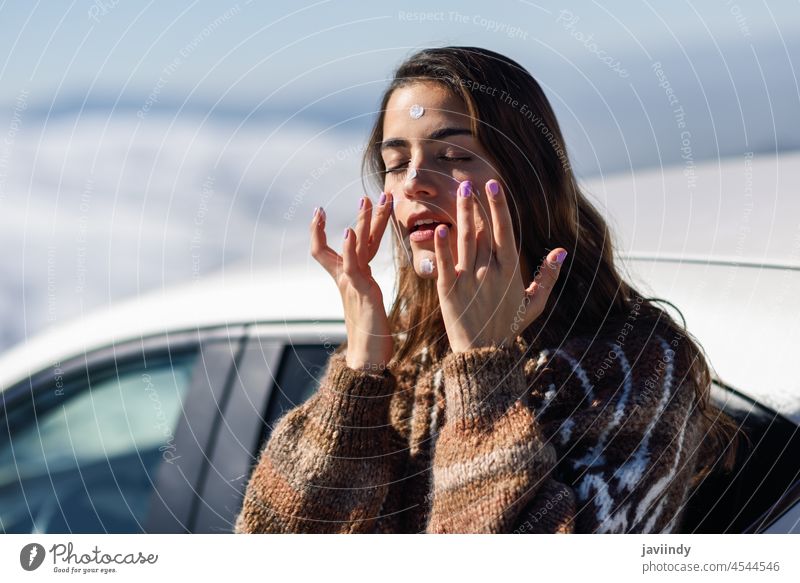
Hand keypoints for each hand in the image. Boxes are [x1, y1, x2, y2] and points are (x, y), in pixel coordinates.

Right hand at [310, 193, 395, 370]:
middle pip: (349, 240)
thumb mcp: (368, 300)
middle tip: (367, 196)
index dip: (329, 230)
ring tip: (365, 201)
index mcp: (351, 278)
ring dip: (361, 222)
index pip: (338, 248)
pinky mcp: (360, 292)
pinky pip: (352, 266)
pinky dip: (348, 248)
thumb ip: (365, 284)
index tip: (321, 211)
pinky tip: (348, 233)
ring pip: (355, 247)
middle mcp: (347, 278)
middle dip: (360, 217)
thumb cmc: (372, 333)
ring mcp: (352, 284)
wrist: (367, 358)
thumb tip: (365, 276)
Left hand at [432, 179, 566, 352]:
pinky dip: (441, 246)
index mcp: (510, 271)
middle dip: (476, 203)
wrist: (483, 355)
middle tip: (469, 181)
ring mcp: (468, 280)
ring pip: (464, 239)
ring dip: (461, 213)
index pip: (505, 230)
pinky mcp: (448, 291)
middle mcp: (490, 271)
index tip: (494, 185)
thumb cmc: (508, 327)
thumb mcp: (534, 304)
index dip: (499, 206)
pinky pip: (444, 264)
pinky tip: (439, 228)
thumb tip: (561, 251)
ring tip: (457, 192)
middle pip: (482, 230)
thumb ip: (548, 277)